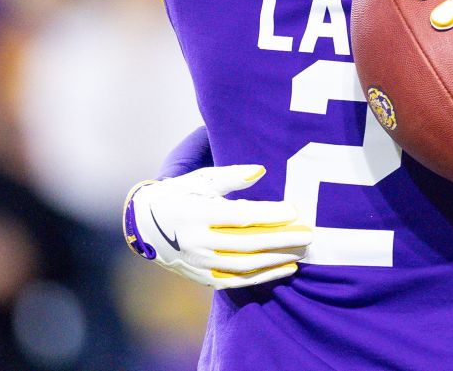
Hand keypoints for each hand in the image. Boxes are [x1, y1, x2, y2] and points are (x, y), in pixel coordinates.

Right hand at [124, 165, 311, 289]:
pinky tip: (286, 268)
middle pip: (247, 244)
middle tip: (309, 234)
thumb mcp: (200, 178)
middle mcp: (195, 242)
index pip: (240, 217)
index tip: (294, 211)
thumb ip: (231, 175)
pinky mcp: (202, 278)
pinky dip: (263, 277)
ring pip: (245, 266)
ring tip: (302, 251)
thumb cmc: (180, 194)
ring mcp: (198, 263)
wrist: (143, 226)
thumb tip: (261, 171)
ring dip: (277, 259)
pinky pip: (237, 281)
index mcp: (195, 214)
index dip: (269, 215)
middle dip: (281, 240)